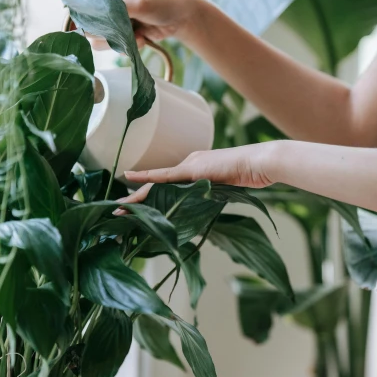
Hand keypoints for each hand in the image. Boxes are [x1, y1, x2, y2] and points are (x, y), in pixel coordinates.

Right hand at [95, 0, 205, 45]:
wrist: (184, 17)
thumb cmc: (164, 1)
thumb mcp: (140, 2)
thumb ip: (115, 10)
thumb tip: (93, 19)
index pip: (82, 4)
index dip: (87, 17)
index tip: (101, 26)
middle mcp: (106, 4)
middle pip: (88, 25)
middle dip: (106, 33)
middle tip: (124, 30)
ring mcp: (114, 21)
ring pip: (99, 40)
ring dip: (118, 42)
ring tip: (136, 35)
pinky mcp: (123, 35)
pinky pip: (115, 47)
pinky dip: (128, 46)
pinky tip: (142, 39)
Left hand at [114, 143, 280, 208]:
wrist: (260, 163)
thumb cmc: (250, 175)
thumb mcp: (227, 190)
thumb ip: (213, 196)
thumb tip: (203, 209)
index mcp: (196, 170)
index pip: (167, 186)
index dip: (149, 197)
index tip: (134, 207)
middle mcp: (188, 165)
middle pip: (157, 185)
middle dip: (136, 200)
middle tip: (116, 212)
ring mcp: (190, 166)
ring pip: (157, 184)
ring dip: (137, 198)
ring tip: (118, 209)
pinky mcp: (193, 169)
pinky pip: (165, 177)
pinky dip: (147, 180)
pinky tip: (130, 182)